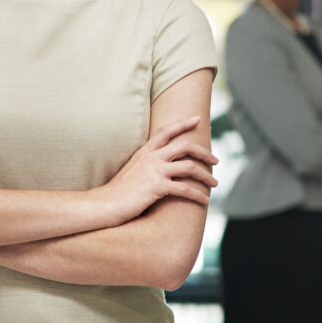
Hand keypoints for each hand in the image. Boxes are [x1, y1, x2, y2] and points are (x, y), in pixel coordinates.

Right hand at [100, 115, 218, 222]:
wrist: (105, 204)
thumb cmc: (119, 191)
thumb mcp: (132, 169)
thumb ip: (147, 163)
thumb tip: (162, 165)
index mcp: (145, 151)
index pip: (166, 131)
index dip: (183, 123)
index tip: (197, 118)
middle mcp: (151, 157)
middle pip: (185, 146)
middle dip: (204, 152)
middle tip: (215, 160)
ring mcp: (155, 171)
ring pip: (189, 167)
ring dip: (206, 176)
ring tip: (215, 184)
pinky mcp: (157, 187)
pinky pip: (185, 189)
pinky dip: (198, 195)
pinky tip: (204, 201)